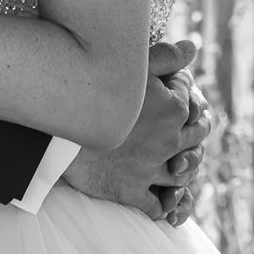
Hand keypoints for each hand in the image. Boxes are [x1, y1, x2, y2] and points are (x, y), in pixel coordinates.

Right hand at [61, 38, 211, 225]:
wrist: (55, 127)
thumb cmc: (93, 86)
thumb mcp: (131, 64)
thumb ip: (166, 56)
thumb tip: (193, 47)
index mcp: (175, 108)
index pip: (194, 99)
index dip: (189, 94)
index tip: (179, 93)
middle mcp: (170, 141)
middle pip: (198, 136)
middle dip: (197, 129)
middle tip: (193, 126)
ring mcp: (152, 169)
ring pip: (183, 172)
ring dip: (187, 166)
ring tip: (182, 160)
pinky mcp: (131, 191)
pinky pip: (157, 205)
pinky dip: (166, 204)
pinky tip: (165, 197)